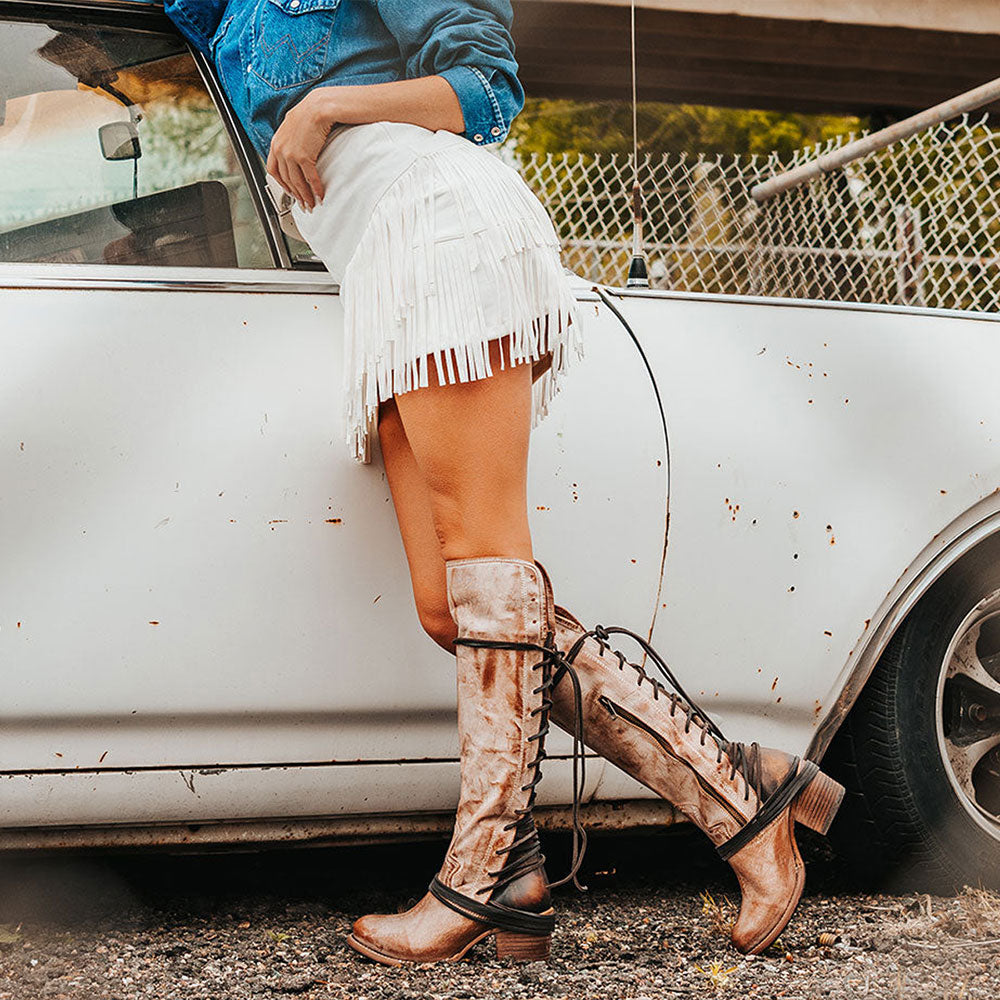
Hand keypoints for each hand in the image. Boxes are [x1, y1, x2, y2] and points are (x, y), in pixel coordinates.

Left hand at [266, 89, 336, 210]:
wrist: (318, 107)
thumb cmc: (309, 113)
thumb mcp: (292, 127)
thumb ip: (290, 141)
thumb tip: (296, 152)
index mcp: (276, 143)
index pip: (273, 170)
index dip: (281, 184)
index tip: (289, 191)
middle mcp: (280, 150)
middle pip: (286, 180)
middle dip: (296, 195)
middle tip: (303, 203)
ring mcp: (291, 154)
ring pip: (297, 182)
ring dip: (305, 196)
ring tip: (312, 204)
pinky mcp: (304, 157)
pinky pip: (310, 179)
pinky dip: (316, 189)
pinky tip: (320, 195)